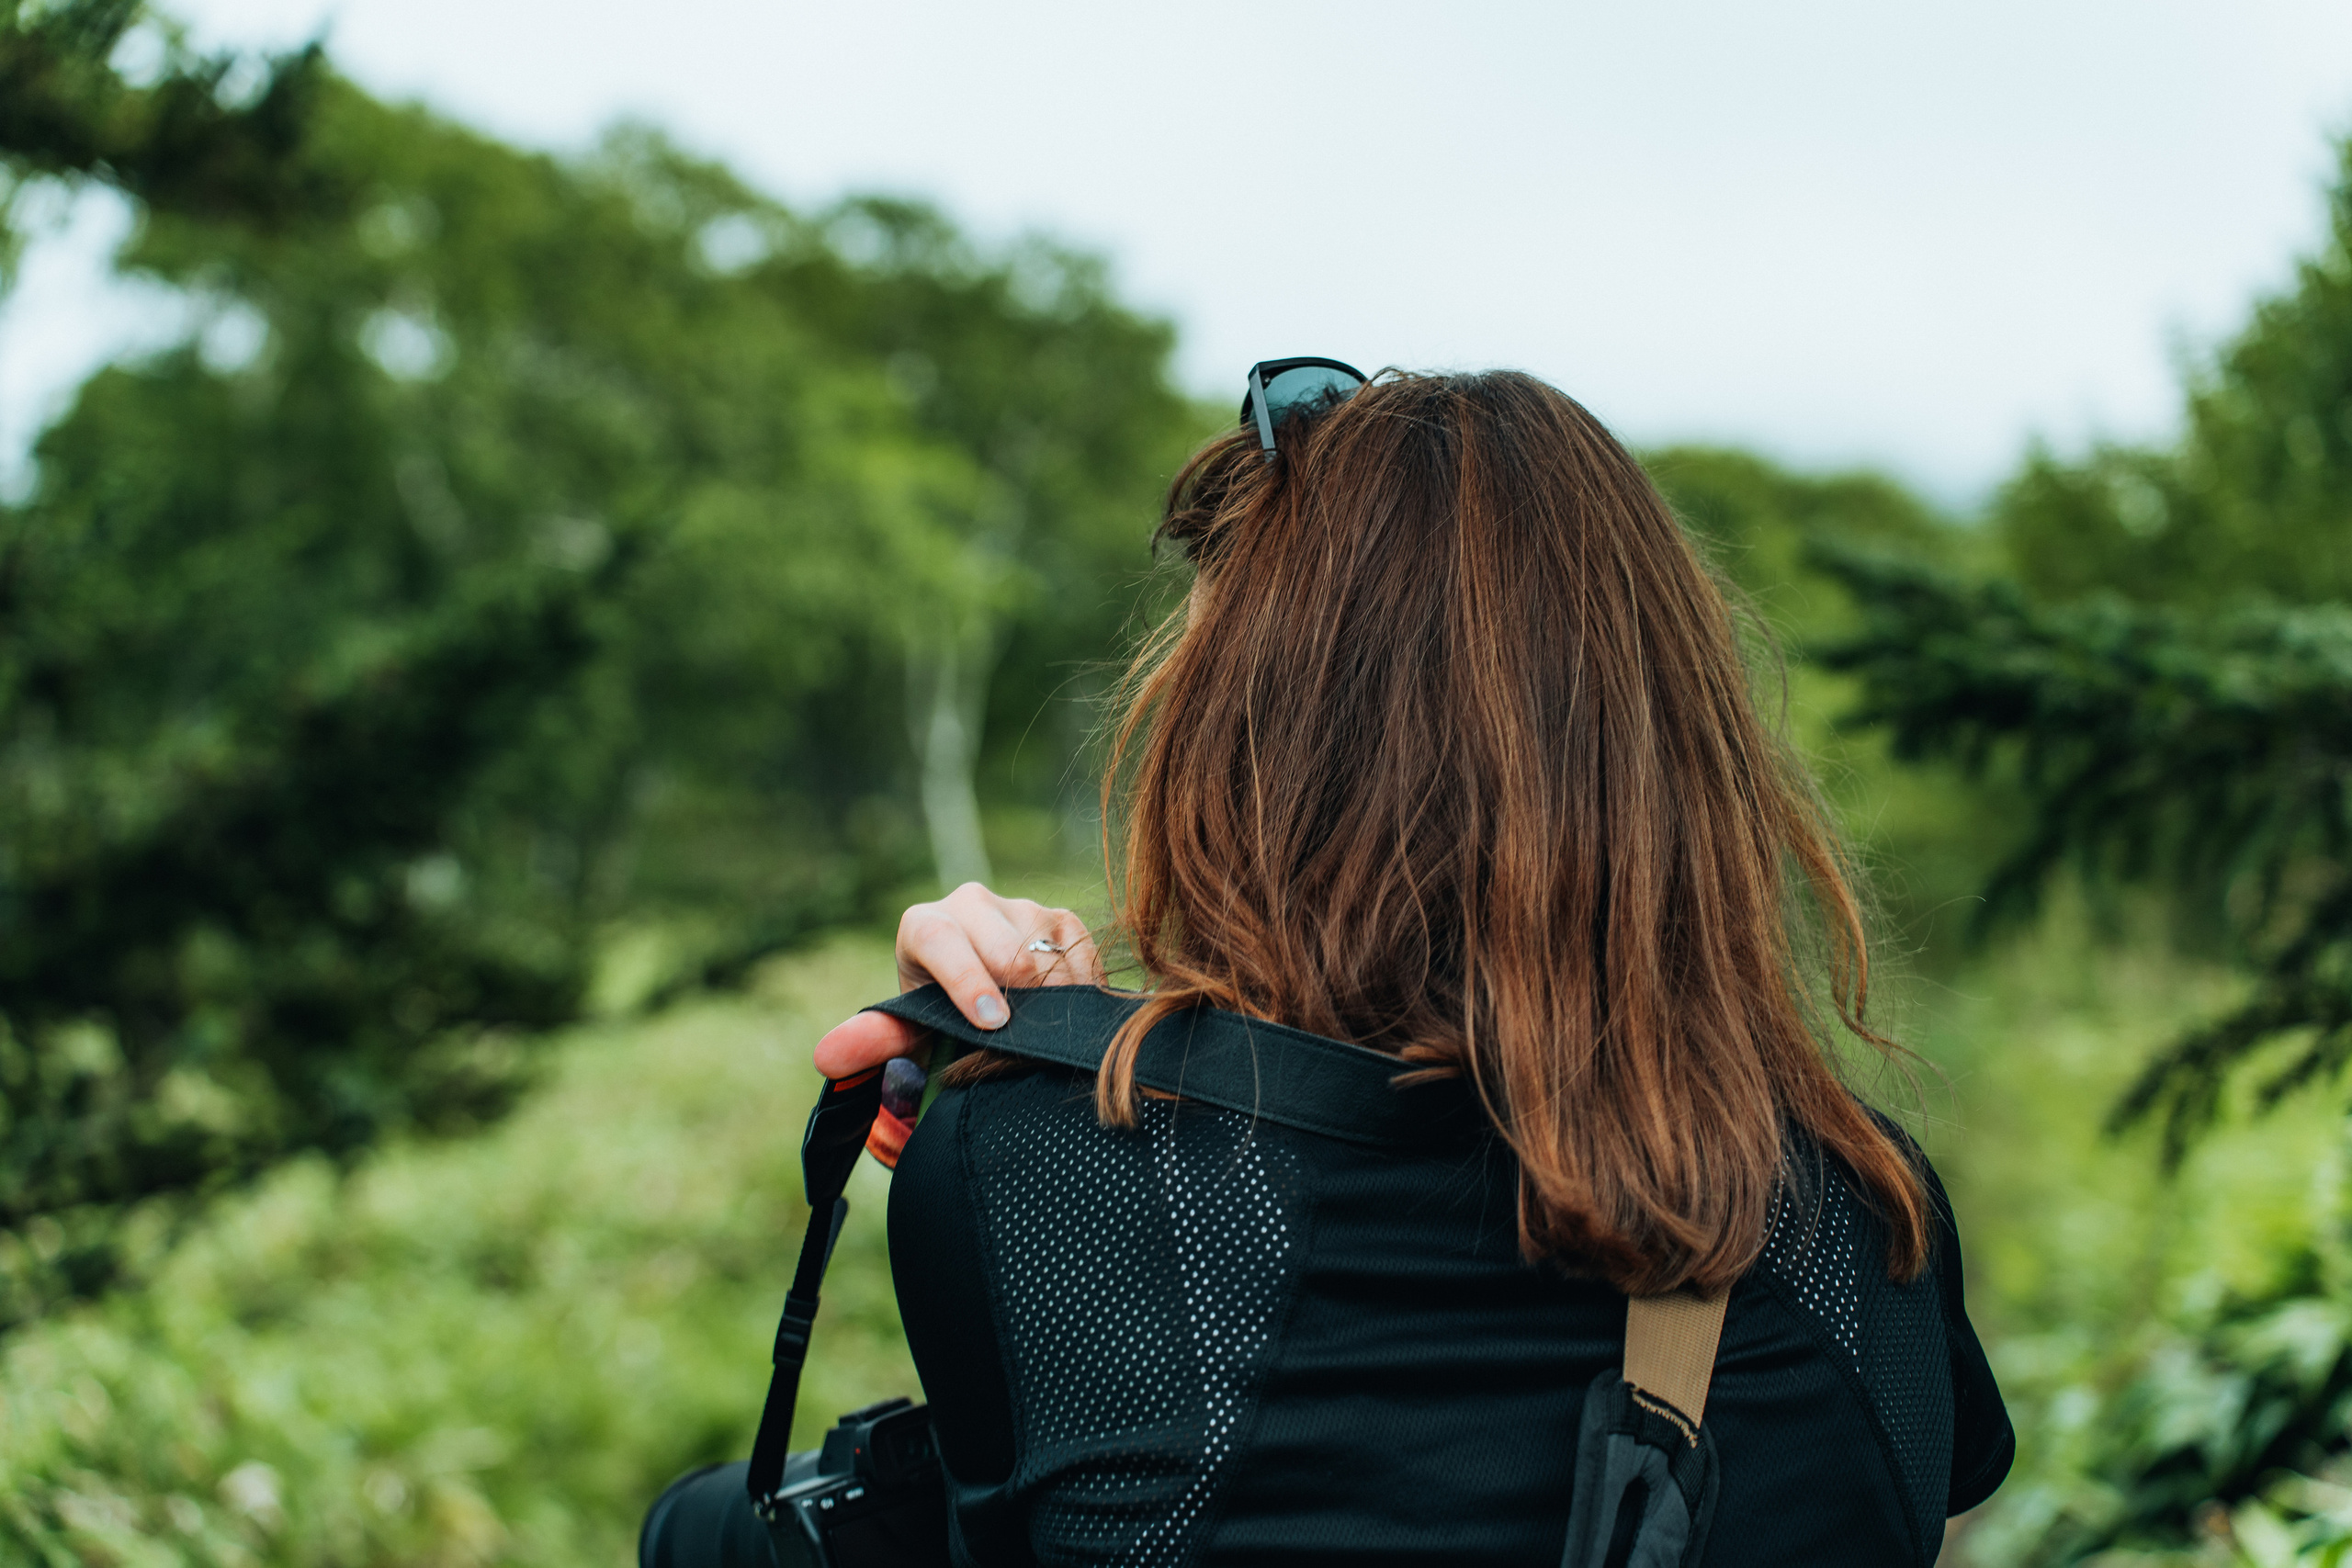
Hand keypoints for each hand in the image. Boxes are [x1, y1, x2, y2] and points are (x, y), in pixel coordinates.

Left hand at [812, 882, 1103, 1077]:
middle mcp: (972, 902)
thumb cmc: (936, 1021)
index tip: (991, 1023)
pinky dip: (1080, 993)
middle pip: (1010, 950)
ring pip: (1050, 956)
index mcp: (924, 924)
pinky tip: (1065, 1015)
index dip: (968, 981)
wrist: (978, 1003)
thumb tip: (827, 1057)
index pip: (944, 939)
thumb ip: (874, 1040)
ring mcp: (1021, 907)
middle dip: (1021, 1002)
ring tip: (1041, 1034)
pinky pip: (1082, 956)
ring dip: (1053, 1003)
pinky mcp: (1062, 919)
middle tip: (1023, 1043)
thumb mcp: (908, 1032)